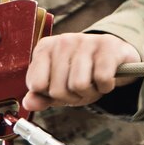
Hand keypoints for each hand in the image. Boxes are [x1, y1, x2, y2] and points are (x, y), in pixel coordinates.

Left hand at [23, 32, 139, 111]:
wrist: (115, 57)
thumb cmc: (84, 73)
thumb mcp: (59, 87)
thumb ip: (42, 96)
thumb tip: (28, 103)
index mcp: (45, 48)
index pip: (37, 85)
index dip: (52, 95)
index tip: (62, 88)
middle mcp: (63, 41)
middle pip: (58, 90)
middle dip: (73, 97)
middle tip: (82, 87)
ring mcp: (85, 41)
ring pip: (79, 85)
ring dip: (91, 93)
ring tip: (94, 82)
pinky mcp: (108, 46)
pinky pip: (102, 79)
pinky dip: (106, 86)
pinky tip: (106, 78)